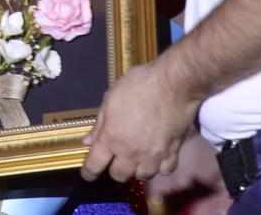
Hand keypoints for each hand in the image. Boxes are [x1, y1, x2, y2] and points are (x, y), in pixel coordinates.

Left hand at [80, 60, 197, 183]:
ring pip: (142, 176)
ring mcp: (153, 156)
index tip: (88, 174)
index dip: (89, 173)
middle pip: (119, 175)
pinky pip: (165, 170)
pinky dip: (160, 166)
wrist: (173, 84)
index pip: (95, 165)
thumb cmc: (138, 85)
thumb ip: (99, 123)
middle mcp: (130, 152)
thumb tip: (87, 141)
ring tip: (137, 157)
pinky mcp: (172, 153)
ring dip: (137, 169)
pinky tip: (158, 156)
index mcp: (111, 138)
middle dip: (115, 169)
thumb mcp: (110, 98)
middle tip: (117, 158)